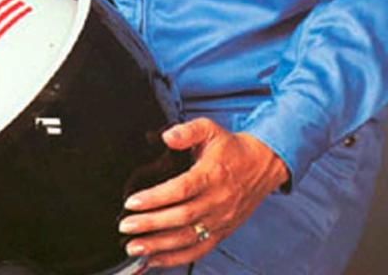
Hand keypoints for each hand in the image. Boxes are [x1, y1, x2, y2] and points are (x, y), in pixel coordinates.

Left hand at [117, 118, 288, 269]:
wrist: (262, 166)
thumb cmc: (231, 148)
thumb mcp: (209, 129)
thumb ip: (186, 131)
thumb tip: (166, 136)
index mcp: (212, 175)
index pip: (181, 190)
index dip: (155, 198)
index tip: (132, 202)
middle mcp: (217, 202)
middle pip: (181, 217)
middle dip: (150, 224)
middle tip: (125, 226)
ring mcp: (220, 220)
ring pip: (188, 239)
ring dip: (159, 246)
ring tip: (134, 247)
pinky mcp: (221, 232)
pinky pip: (198, 250)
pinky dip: (175, 258)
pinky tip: (155, 259)